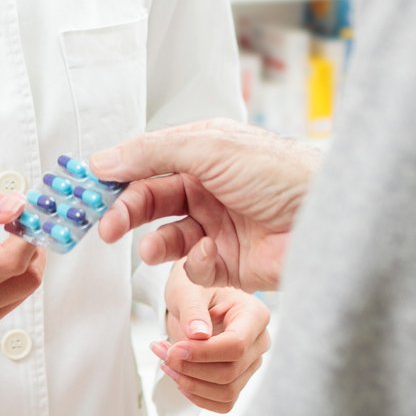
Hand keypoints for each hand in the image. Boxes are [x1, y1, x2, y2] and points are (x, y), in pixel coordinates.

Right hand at [0, 189, 46, 328]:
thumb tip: (19, 206)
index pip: (9, 261)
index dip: (29, 236)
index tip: (30, 216)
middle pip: (22, 276)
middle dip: (32, 245)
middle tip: (23, 222)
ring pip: (24, 288)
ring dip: (29, 261)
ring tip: (12, 237)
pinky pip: (15, 299)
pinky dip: (18, 276)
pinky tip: (3, 258)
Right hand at [92, 120, 319, 291]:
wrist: (327, 222)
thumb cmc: (281, 173)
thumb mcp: (210, 148)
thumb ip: (152, 153)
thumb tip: (105, 158)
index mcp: (203, 153)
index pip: (147, 162)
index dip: (117, 175)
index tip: (88, 189)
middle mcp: (208, 188)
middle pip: (150, 200)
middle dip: (126, 213)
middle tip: (104, 226)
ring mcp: (218, 226)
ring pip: (166, 237)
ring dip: (154, 242)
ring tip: (153, 248)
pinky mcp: (229, 264)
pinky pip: (194, 267)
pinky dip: (195, 264)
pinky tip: (211, 255)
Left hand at [154, 265, 269, 414]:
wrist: (193, 299)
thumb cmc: (194, 288)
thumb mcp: (187, 290)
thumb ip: (192, 310)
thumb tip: (198, 335)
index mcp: (254, 314)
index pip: (236, 345)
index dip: (203, 353)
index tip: (175, 350)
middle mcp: (258, 341)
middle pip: (230, 372)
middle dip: (191, 368)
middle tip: (163, 353)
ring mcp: (250, 363)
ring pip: (226, 391)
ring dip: (189, 383)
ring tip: (166, 362)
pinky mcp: (239, 379)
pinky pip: (223, 402)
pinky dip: (196, 395)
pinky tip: (178, 376)